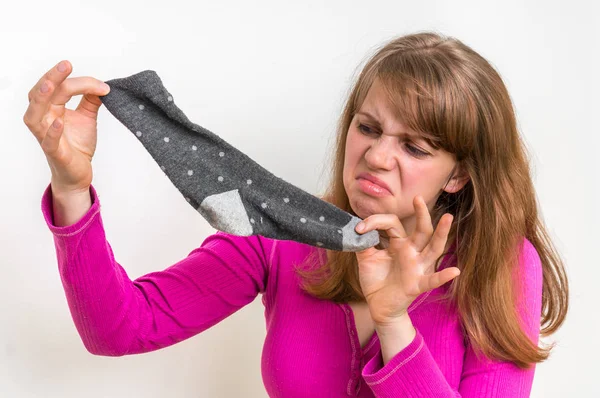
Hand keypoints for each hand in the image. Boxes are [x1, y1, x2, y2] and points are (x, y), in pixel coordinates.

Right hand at [23, 60, 109, 193]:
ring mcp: (46, 136)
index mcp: (51, 108)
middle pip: (41, 95)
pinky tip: (59, 121)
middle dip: (52, 78)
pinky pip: (48, 141)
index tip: (102, 85)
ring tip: (51, 85)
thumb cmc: (77, 145)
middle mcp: (44, 119)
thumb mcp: (87, 117)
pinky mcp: (54, 152)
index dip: (80, 83)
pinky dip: (52, 131)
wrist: (79, 172)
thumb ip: (91, 100)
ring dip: (41, 99)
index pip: (60, 88)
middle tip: (66, 65)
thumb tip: (101, 84)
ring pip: (34, 115)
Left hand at [354, 195, 459, 325]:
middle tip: (418, 198)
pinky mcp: (417, 284)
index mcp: (399, 244)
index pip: (392, 224)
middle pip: (421, 230)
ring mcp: (417, 267)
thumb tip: (355, 229)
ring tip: (448, 219)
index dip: (375, 222)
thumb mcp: (366, 259)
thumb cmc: (376, 280)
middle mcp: (412, 252)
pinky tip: (455, 271)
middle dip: (421, 214)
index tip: (359, 228)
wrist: (378, 306)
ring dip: (441, 234)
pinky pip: (432, 280)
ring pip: (433, 248)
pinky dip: (443, 276)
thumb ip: (363, 243)